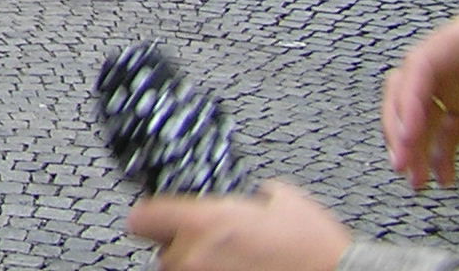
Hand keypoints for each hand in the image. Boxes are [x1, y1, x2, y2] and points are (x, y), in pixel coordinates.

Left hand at [126, 181, 350, 270]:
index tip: (158, 220)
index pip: (142, 219)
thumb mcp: (283, 199)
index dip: (152, 218)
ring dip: (199, 268)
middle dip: (183, 250)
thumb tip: (254, 197)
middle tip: (214, 247)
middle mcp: (196, 258)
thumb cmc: (316, 248)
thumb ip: (254, 196)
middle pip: (163, 255)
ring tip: (233, 265)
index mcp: (204, 223)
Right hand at [382, 0, 458, 189]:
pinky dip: (440, 153)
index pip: (421, 66)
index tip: (409, 137)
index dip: (408, 100)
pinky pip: (446, 129)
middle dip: (399, 125)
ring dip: (414, 145)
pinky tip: (444, 177)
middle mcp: (454, 60)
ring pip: (420, 113)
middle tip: (401, 162)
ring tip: (417, 181)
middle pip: (408, 88)